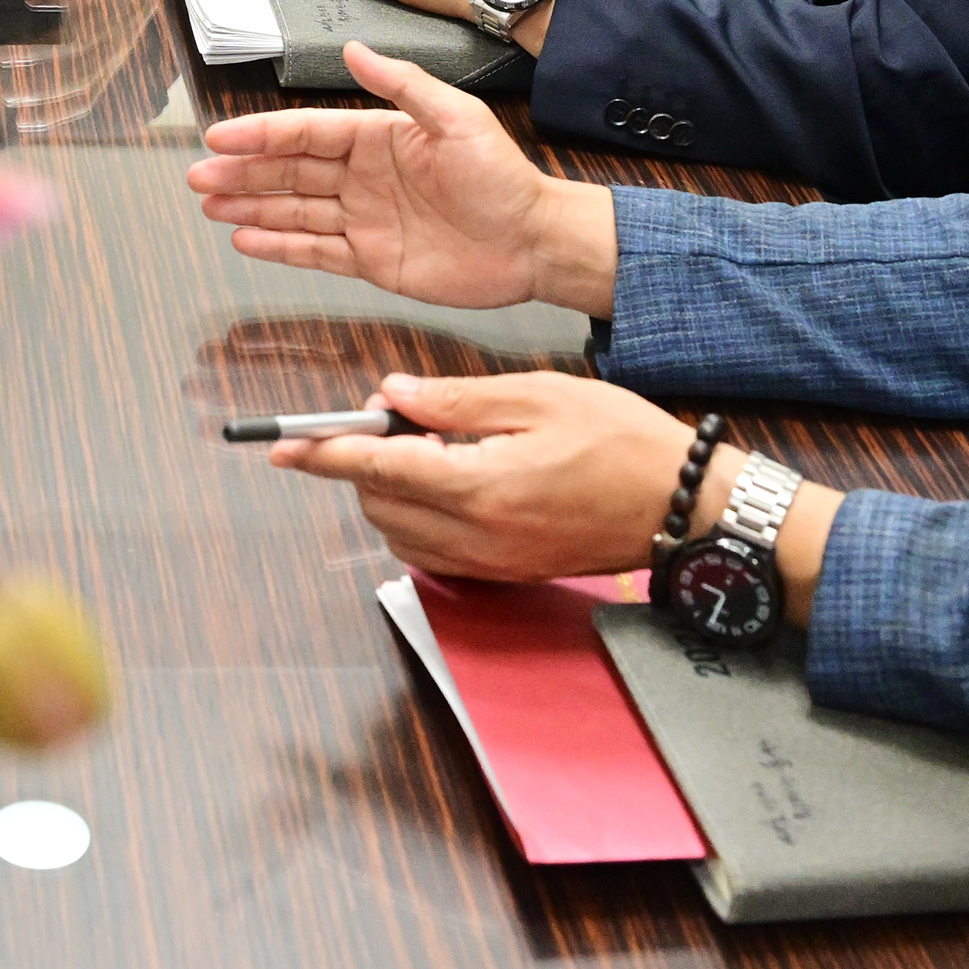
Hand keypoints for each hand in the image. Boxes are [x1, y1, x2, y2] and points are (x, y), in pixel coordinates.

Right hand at [191, 39, 617, 314]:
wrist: (534, 241)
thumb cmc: (503, 177)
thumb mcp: (457, 117)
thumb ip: (403, 85)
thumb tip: (354, 50)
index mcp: (378, 137)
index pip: (307, 133)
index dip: (262, 134)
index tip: (221, 136)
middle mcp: (363, 176)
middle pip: (289, 171)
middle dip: (242, 171)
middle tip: (199, 174)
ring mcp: (364, 219)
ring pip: (293, 210)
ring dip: (249, 206)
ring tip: (209, 204)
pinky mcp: (371, 259)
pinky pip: (315, 251)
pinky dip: (279, 245)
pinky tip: (246, 238)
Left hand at [269, 370, 699, 582]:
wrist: (683, 506)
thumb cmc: (623, 443)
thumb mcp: (538, 396)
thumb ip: (457, 399)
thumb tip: (394, 395)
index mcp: (481, 484)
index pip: (378, 467)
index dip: (324, 453)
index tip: (284, 444)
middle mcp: (478, 535)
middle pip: (380, 503)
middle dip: (363, 462)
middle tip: (391, 416)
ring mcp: (492, 562)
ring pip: (401, 534)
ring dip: (389, 492)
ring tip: (427, 447)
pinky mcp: (507, 574)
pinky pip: (434, 554)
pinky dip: (418, 520)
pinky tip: (446, 483)